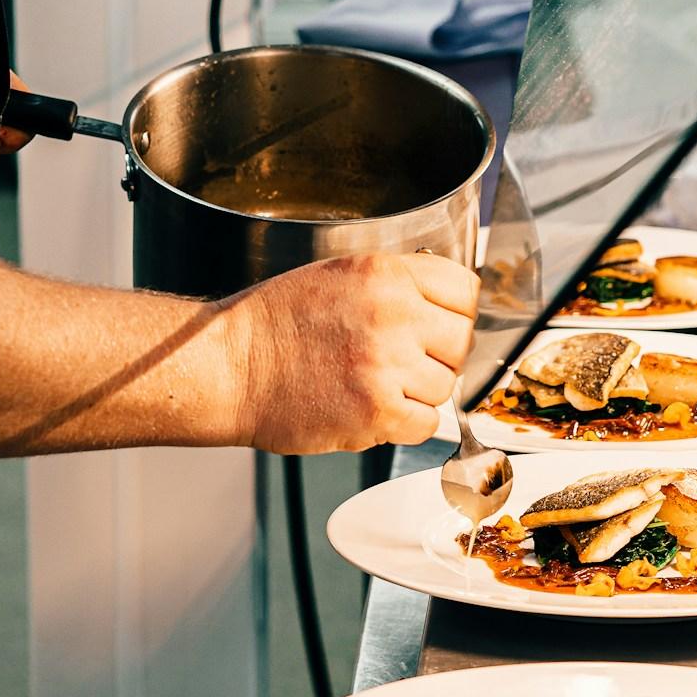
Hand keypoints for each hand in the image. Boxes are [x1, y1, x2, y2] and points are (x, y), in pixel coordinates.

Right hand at [227, 252, 479, 453]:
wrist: (230, 365)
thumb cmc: (278, 322)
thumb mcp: (342, 275)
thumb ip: (400, 283)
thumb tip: (451, 306)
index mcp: (385, 273)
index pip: (466, 290)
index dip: (457, 312)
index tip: (444, 324)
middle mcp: (393, 313)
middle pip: (462, 340)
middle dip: (440, 353)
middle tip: (407, 360)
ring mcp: (387, 363)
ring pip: (446, 385)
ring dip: (420, 391)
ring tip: (378, 383)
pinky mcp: (377, 410)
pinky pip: (427, 423)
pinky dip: (406, 423)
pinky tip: (374, 408)